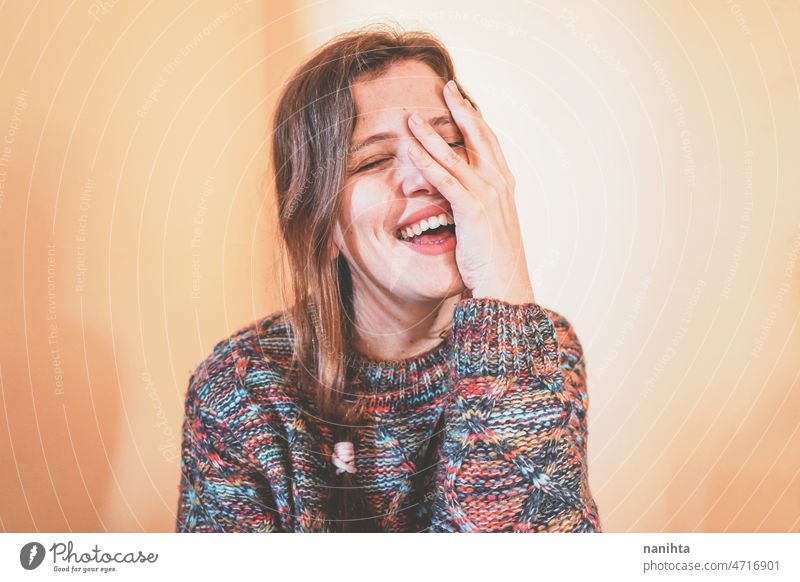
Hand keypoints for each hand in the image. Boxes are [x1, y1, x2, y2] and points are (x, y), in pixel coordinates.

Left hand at [406, 80, 534, 304]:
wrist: (505, 285)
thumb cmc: (494, 260)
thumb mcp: (489, 224)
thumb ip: (478, 203)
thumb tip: (461, 195)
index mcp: (504, 184)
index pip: (488, 141)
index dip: (474, 117)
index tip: (460, 99)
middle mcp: (498, 183)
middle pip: (477, 135)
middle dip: (459, 109)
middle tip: (444, 87)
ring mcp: (487, 195)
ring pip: (454, 155)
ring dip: (430, 133)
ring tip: (411, 117)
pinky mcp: (472, 210)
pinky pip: (444, 181)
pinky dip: (427, 164)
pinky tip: (411, 151)